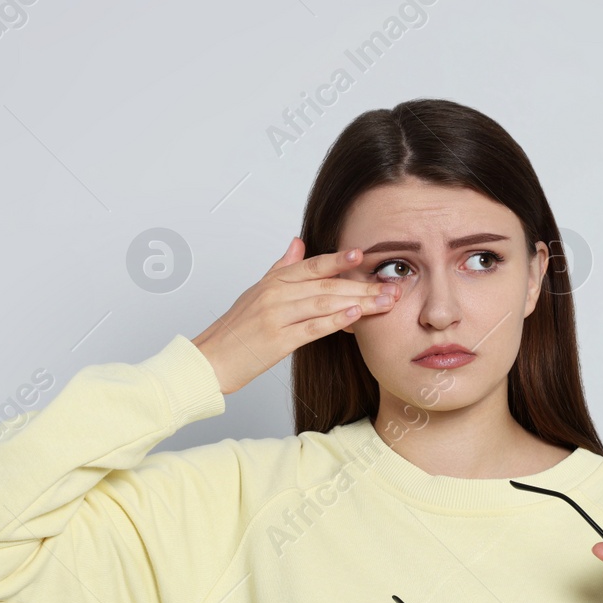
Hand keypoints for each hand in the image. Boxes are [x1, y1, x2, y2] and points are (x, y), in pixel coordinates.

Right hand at [190, 237, 401, 394]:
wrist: (211, 359)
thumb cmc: (235, 330)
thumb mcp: (256, 292)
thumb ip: (281, 267)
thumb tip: (298, 242)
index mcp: (273, 282)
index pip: (312, 266)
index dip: (339, 260)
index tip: (365, 256)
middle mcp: (275, 294)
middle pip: (326, 285)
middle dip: (362, 286)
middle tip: (391, 288)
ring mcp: (277, 316)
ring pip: (324, 303)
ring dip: (359, 302)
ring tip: (384, 303)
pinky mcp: (278, 340)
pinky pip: (312, 328)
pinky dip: (335, 321)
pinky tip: (356, 317)